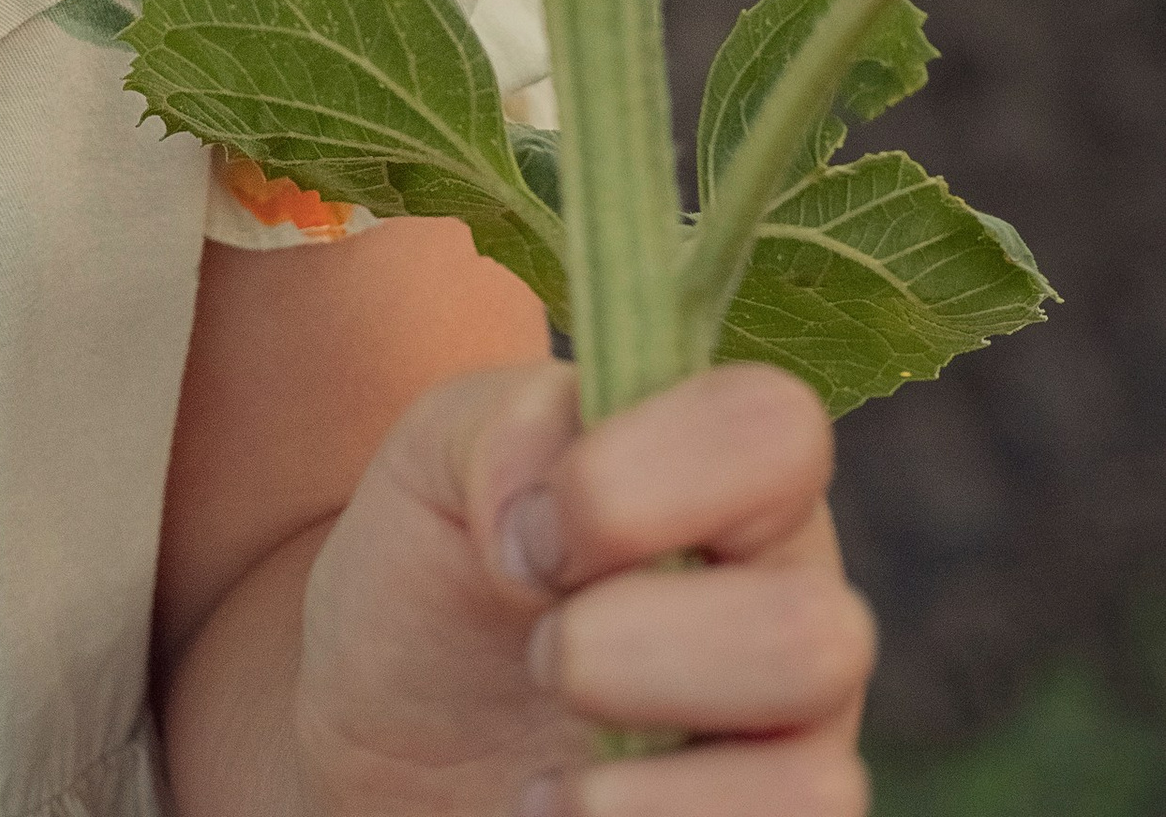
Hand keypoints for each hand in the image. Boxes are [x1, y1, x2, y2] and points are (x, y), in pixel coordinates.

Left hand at [293, 360, 873, 815]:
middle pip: (818, 635)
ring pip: (818, 784)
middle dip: (630, 653)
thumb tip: (543, 512)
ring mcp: (791, 745)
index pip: (777, 429)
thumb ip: (505, 429)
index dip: (639, 483)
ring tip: (547, 778)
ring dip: (647, 791)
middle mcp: (789, 604)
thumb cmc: (435, 575)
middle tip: (540, 656)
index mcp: (728, 475)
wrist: (391, 738)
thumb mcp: (435, 459)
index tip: (530, 536)